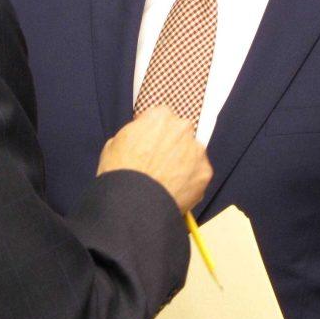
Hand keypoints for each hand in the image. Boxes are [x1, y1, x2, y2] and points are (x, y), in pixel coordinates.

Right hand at [97, 105, 211, 213]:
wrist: (134, 202)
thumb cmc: (120, 171)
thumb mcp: (114, 142)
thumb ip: (135, 133)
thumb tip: (140, 138)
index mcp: (160, 116)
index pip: (162, 117)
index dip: (154, 131)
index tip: (149, 142)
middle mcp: (183, 128)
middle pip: (180, 133)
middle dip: (172, 144)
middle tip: (159, 162)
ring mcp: (197, 151)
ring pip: (192, 153)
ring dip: (183, 162)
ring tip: (167, 180)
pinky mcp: (205, 173)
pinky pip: (198, 175)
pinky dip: (190, 181)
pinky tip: (174, 191)